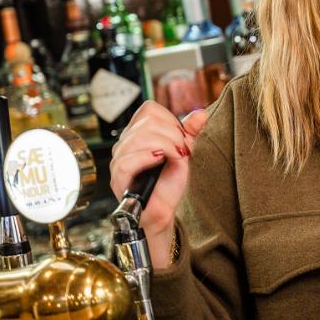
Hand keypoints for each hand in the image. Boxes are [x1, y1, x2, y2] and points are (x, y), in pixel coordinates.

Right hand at [109, 101, 208, 267]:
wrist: (164, 210)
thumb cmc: (169, 183)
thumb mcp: (184, 152)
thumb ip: (191, 132)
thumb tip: (201, 113)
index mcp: (137, 133)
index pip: (149, 109)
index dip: (170, 120)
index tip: (181, 137)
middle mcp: (125, 143)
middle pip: (146, 122)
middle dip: (172, 134)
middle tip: (183, 150)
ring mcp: (118, 160)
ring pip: (138, 138)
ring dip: (165, 145)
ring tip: (177, 157)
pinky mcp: (117, 178)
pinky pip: (127, 161)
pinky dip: (147, 157)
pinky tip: (160, 160)